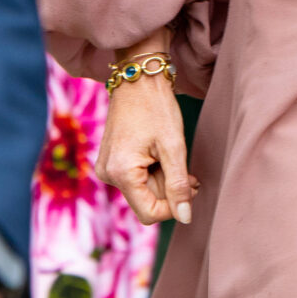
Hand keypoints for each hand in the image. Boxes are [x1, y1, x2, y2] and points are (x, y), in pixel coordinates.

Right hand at [95, 32, 195, 226]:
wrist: (138, 79)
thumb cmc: (157, 108)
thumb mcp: (174, 147)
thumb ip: (179, 186)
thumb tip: (186, 218)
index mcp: (120, 173)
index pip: (149, 214)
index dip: (174, 207)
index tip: (190, 186)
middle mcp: (107, 174)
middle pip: (146, 202)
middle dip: (170, 190)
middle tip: (189, 171)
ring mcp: (106, 168)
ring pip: (143, 191)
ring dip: (163, 180)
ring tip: (174, 158)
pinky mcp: (110, 161)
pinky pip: (135, 179)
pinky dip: (153, 173)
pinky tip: (162, 156)